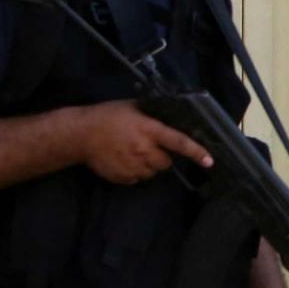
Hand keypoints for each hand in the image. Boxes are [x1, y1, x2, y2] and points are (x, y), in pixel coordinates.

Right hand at [74, 102, 210, 184]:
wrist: (79, 134)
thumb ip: (154, 115)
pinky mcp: (122, 177)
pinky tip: (122, 159)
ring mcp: (132, 165)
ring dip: (147, 165)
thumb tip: (174, 118)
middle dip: (161, 156)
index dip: (195, 151)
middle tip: (147, 146)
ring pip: (152, 172)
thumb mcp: (133, 108)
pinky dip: (134, 172)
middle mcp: (142, 149)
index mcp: (148, 130)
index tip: (209, 161)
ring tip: (131, 151)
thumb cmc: (108, 116)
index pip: (177, 141)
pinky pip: (137, 179)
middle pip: (166, 162)